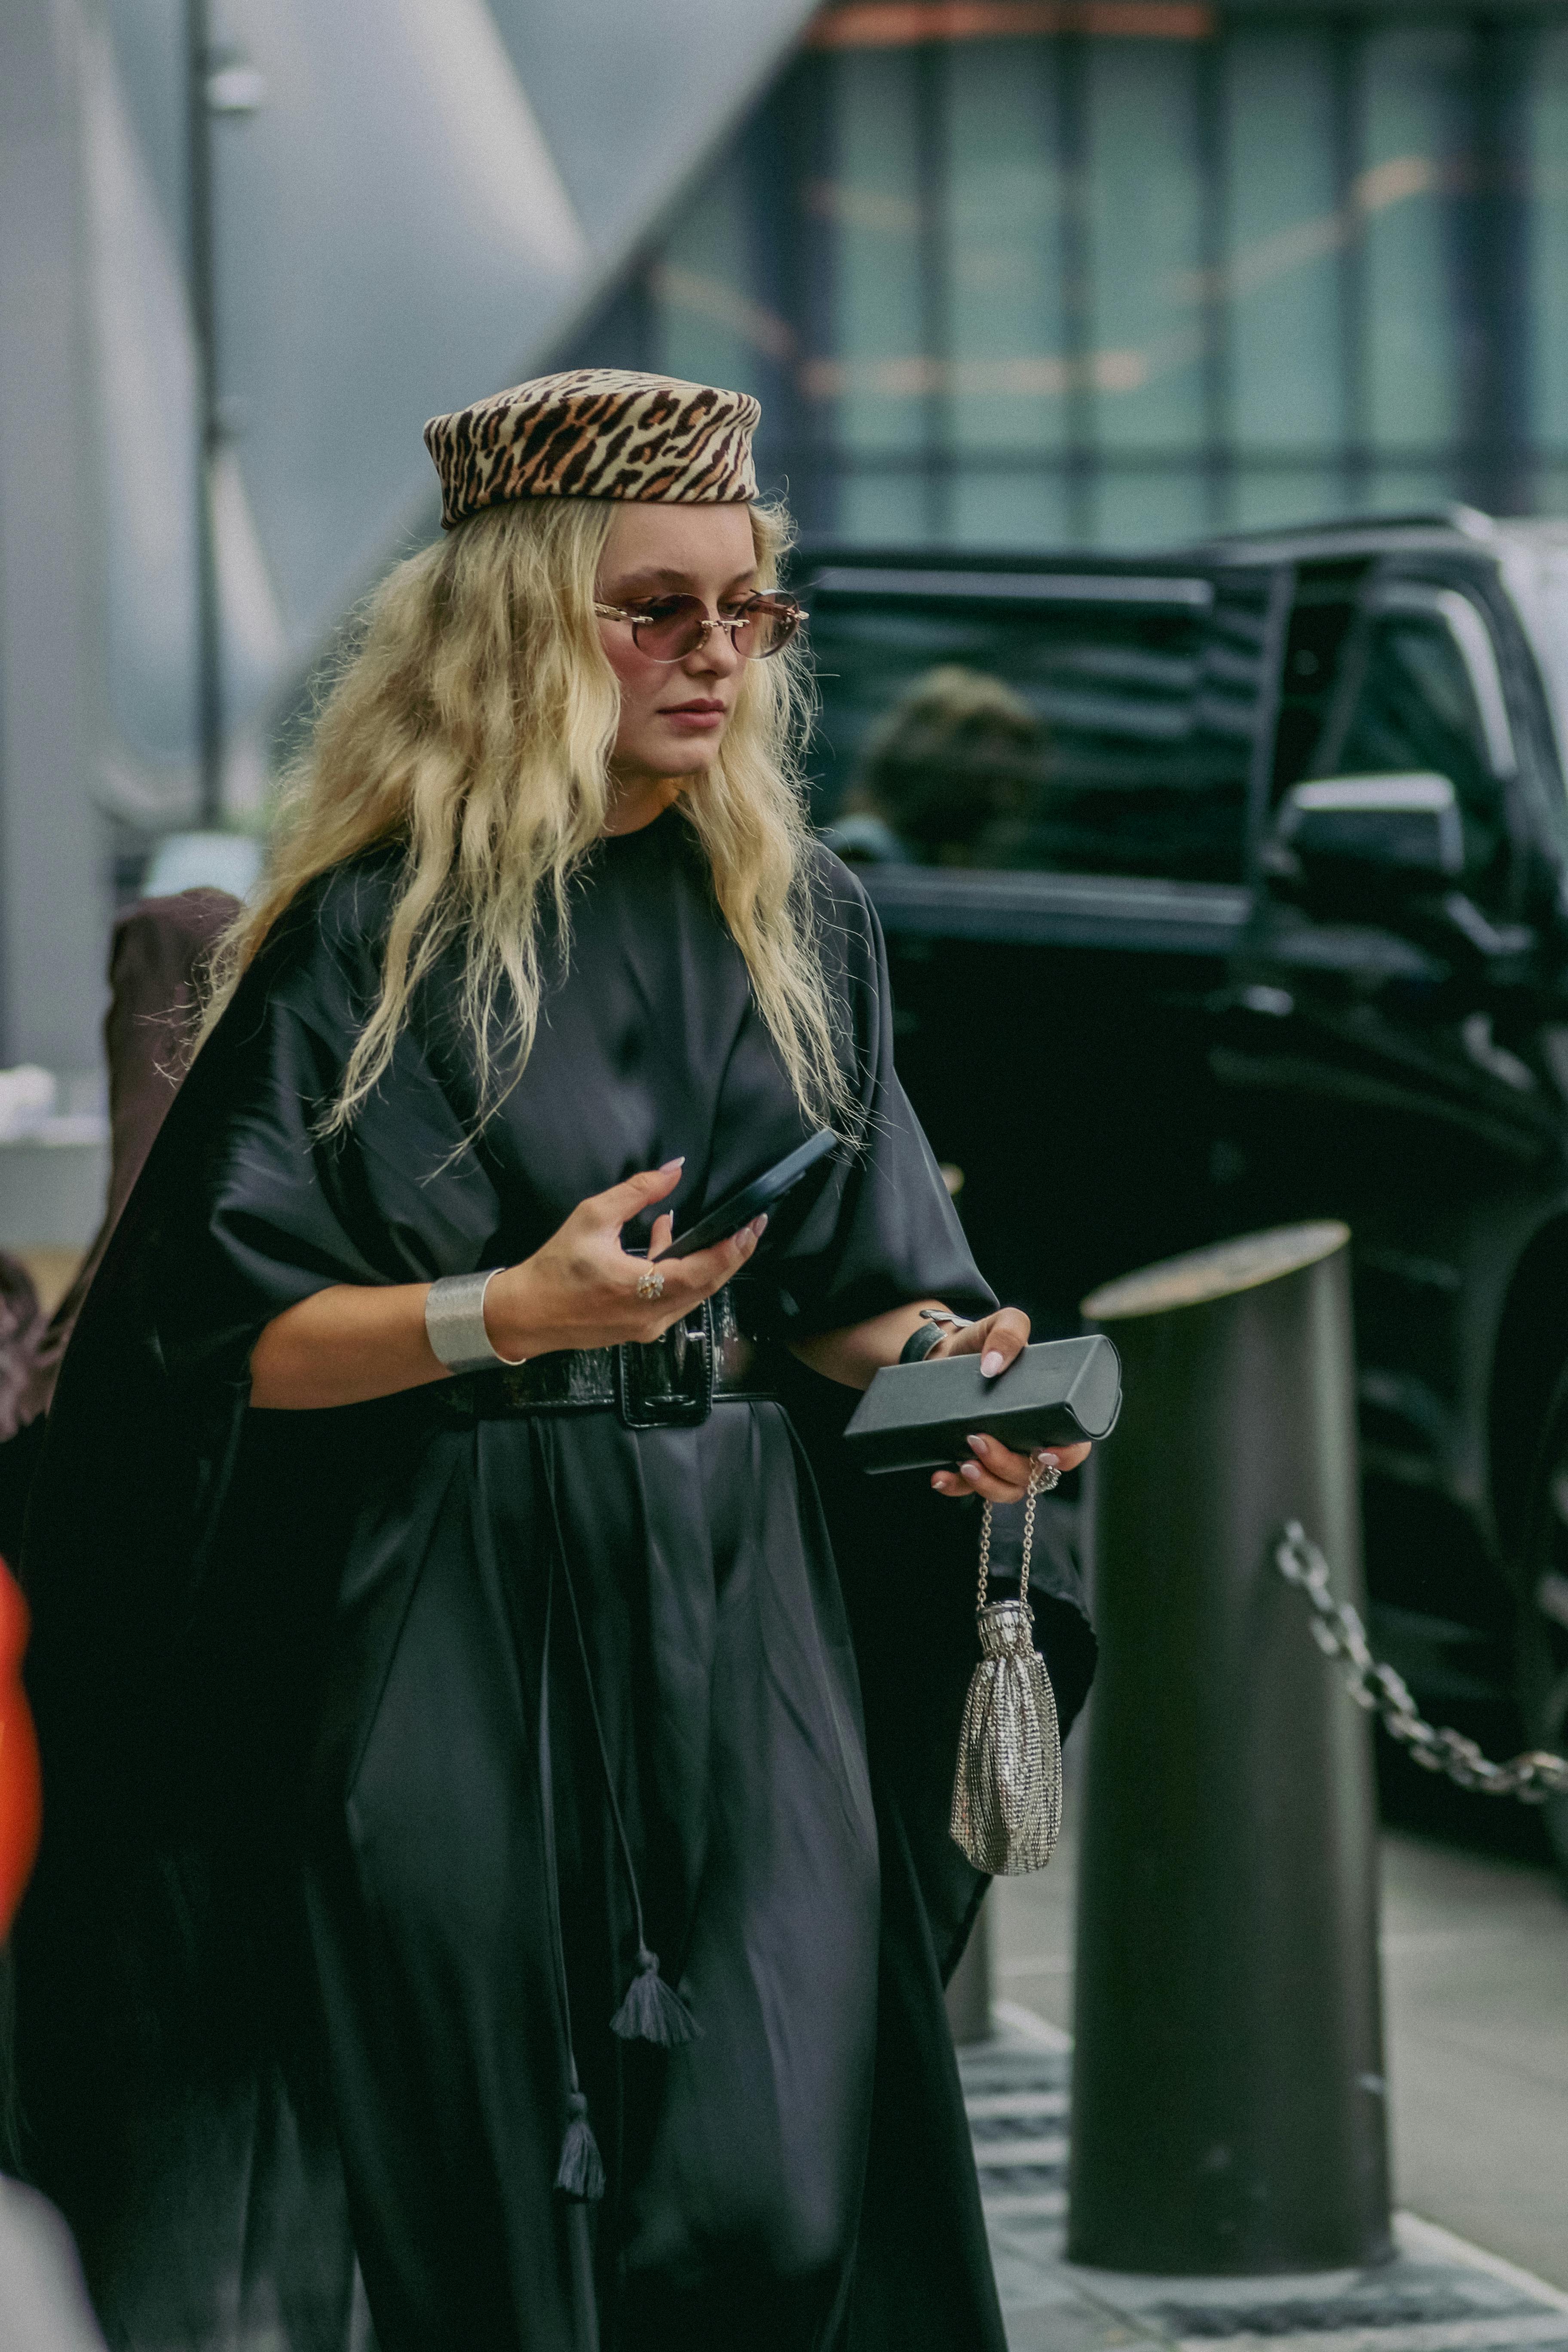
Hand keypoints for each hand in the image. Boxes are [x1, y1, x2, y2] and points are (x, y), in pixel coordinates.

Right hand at [483, 1161, 762, 1358]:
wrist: (525, 1314)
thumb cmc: (554, 1267)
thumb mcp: (592, 1218)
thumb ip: (637, 1192)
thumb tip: (674, 1169)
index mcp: (639, 1290)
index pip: (702, 1271)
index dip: (731, 1249)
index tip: (751, 1226)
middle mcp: (650, 1316)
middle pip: (708, 1286)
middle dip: (734, 1255)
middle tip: (753, 1227)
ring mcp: (647, 1327)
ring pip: (695, 1295)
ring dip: (711, 1264)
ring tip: (724, 1232)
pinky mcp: (640, 1329)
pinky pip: (676, 1300)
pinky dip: (684, 1273)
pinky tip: (670, 1241)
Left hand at [927, 1306, 1092, 1504]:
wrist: (944, 1353)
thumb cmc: (985, 1341)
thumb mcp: (1003, 1323)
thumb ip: (1009, 1331)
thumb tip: (994, 1364)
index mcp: (1050, 1413)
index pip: (1074, 1447)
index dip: (1066, 1457)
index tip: (1043, 1452)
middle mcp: (1030, 1441)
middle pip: (1033, 1474)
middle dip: (1007, 1465)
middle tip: (978, 1439)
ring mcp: (1002, 1456)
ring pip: (1007, 1489)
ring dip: (986, 1484)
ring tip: (963, 1462)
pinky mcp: (973, 1463)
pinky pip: (970, 1489)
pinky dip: (956, 1488)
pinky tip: (939, 1477)